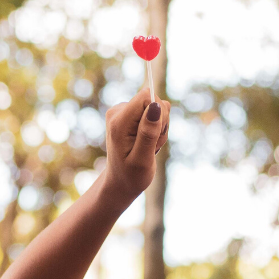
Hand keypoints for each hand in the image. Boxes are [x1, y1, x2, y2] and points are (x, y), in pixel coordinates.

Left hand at [102, 88, 169, 205]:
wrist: (120, 182)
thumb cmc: (131, 175)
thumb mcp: (142, 159)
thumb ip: (148, 132)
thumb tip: (156, 106)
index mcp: (118, 122)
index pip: (147, 96)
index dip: (159, 115)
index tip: (154, 135)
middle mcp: (117, 112)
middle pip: (154, 101)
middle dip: (160, 124)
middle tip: (151, 146)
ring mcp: (123, 112)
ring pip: (157, 107)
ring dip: (159, 129)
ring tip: (148, 147)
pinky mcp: (130, 114)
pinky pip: (154, 112)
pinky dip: (156, 129)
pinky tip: (148, 143)